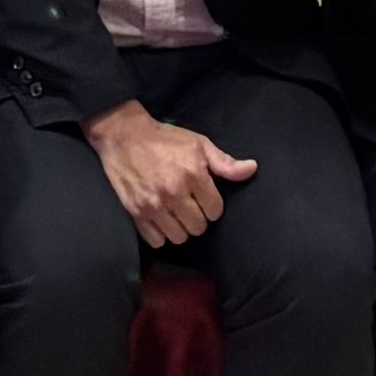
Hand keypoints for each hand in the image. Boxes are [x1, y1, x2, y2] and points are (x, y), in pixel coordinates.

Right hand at [86, 102, 256, 247]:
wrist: (123, 135)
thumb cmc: (165, 139)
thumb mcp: (198, 144)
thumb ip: (225, 162)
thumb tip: (252, 169)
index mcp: (193, 174)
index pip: (215, 210)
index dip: (212, 204)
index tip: (203, 196)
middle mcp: (174, 192)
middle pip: (199, 227)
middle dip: (197, 217)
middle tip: (189, 205)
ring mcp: (153, 205)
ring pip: (179, 237)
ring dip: (180, 228)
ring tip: (176, 213)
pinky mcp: (136, 212)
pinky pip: (157, 241)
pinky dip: (161, 234)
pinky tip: (161, 220)